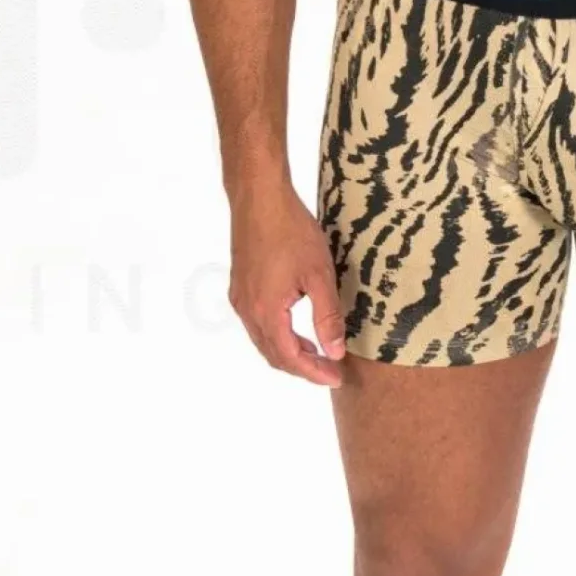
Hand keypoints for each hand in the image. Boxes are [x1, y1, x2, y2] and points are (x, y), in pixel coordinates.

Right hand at [228, 187, 349, 385]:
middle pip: (273, 354)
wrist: (259, 198)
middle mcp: (247, 311)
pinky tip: (295, 329)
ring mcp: (240, 299)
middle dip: (302, 367)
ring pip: (263, 341)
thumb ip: (327, 316)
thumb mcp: (319, 275)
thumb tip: (334, 351)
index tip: (336, 377)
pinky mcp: (240, 286)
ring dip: (289, 352)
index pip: (290, 357)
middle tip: (330, 370)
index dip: (313, 372)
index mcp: (266, 312)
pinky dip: (277, 336)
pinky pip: (257, 325)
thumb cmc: (291, 231)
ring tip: (317, 354)